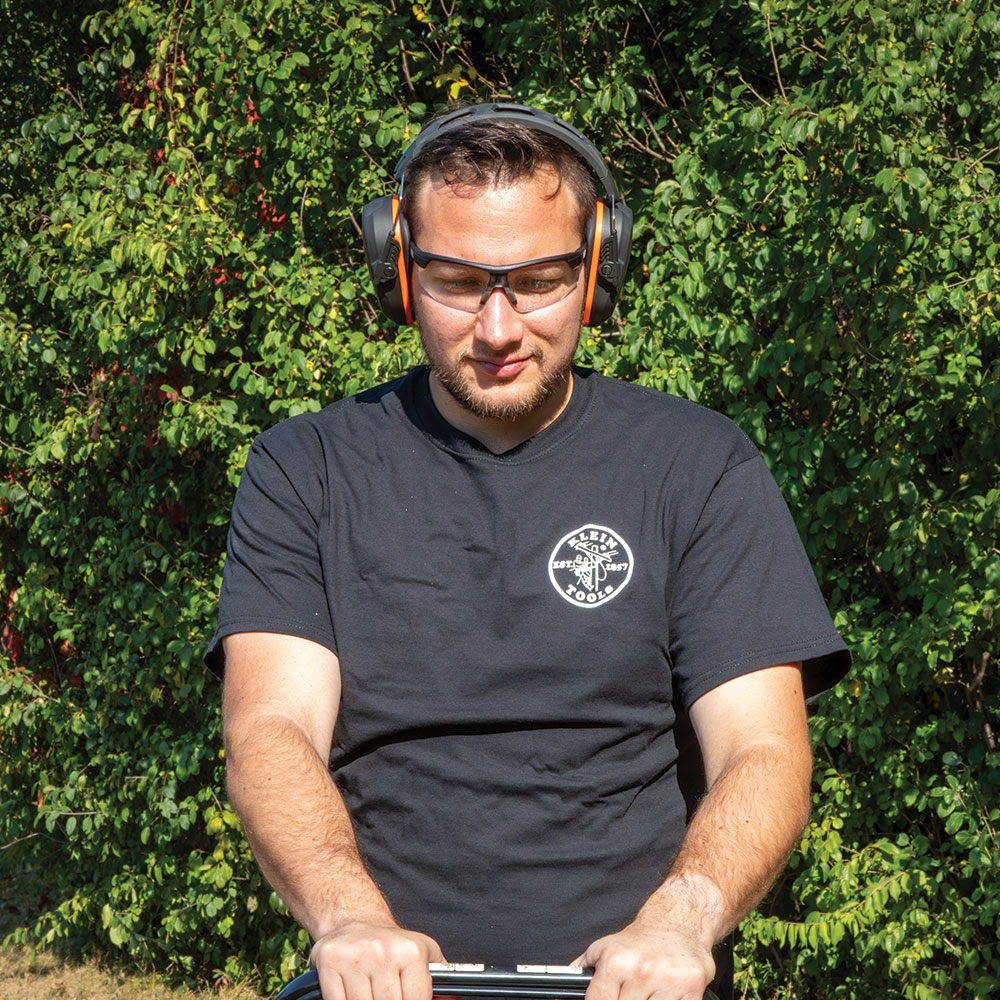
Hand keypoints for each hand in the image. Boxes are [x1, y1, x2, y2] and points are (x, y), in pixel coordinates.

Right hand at [310, 920, 444, 999]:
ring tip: (371, 989)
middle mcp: (384, 951)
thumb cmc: (391, 944)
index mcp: (411, 951)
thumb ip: (439, 979)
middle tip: (386, 993)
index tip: (404, 999)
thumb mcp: (423, 953)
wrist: (353, 920)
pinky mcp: (329, 963)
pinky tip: (352, 992)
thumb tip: (451, 999)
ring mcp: (355, 958)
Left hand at [572, 916, 714, 999]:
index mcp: (616, 962)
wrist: (677, 922)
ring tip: (646, 993)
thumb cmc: (638, 941)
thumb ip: (580, 974)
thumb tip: (558, 995)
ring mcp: (668, 981)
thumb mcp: (601, 950)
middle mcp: (641, 970)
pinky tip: (662, 995)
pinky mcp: (692, 989)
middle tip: (629, 994)